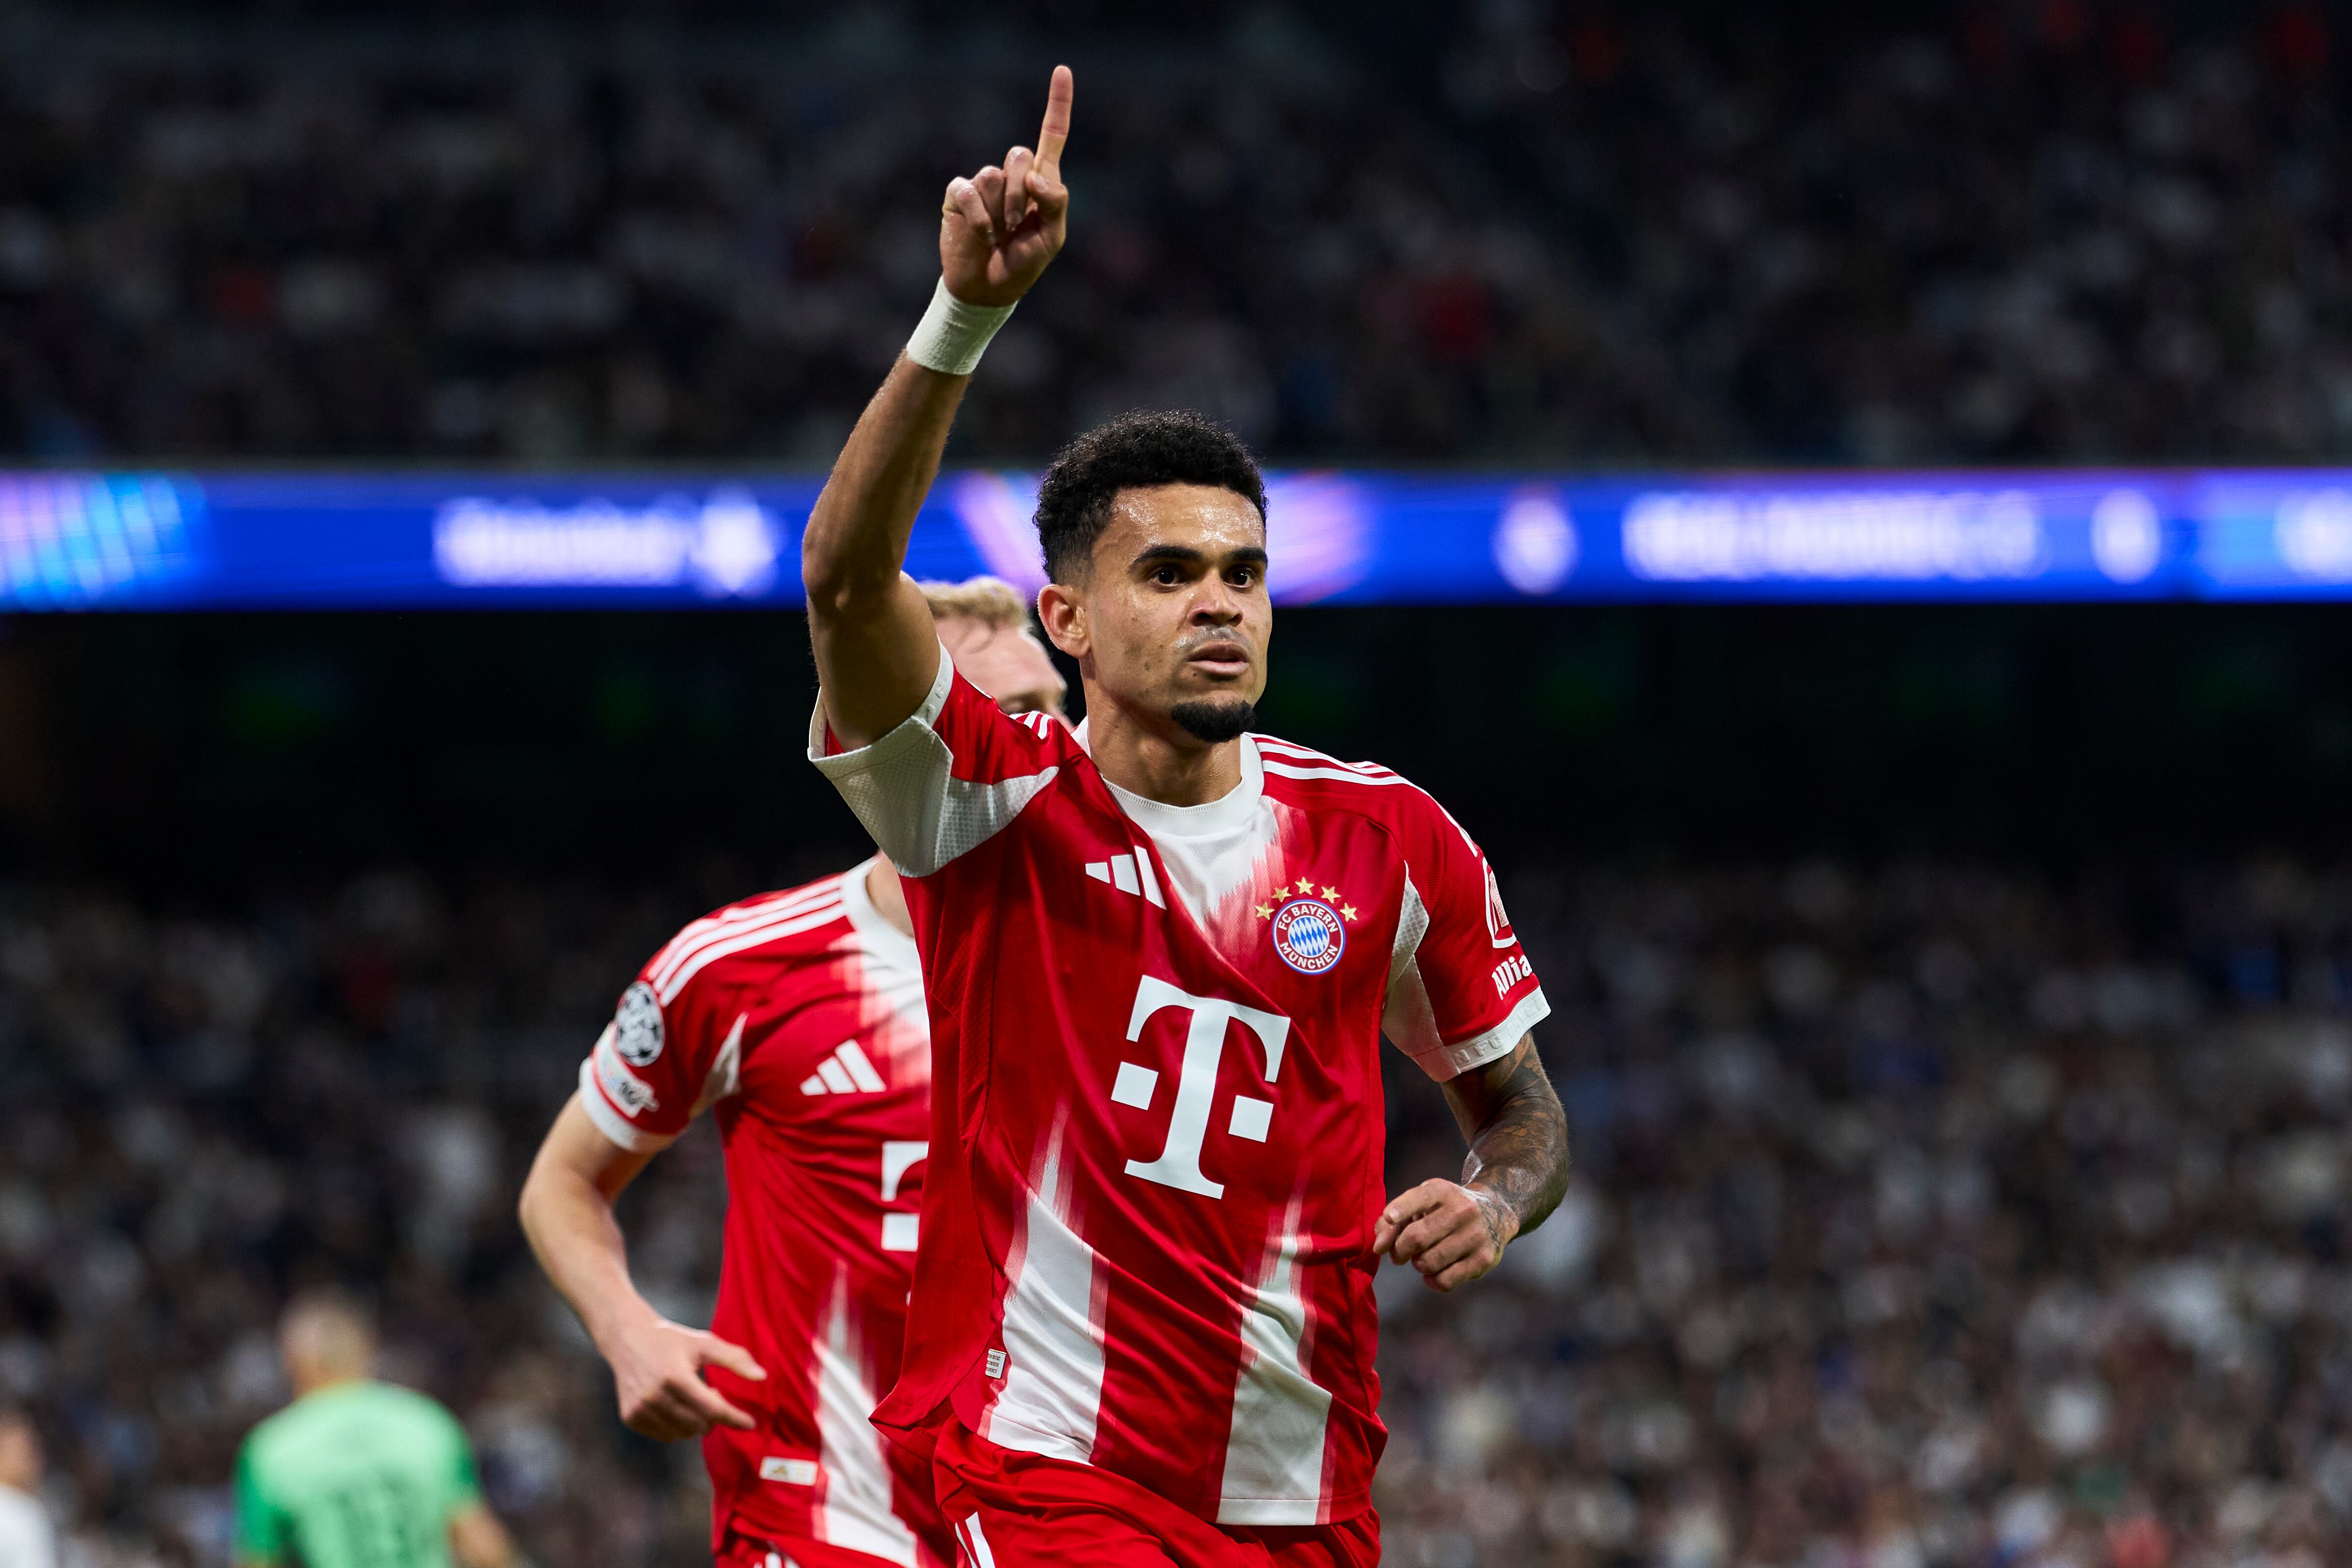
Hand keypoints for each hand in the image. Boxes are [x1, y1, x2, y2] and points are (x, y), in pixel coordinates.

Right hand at [600, 1314, 765, 1440]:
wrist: (628, 1338)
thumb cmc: (673, 1340)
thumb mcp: (705, 1343)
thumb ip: (735, 1359)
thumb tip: (762, 1377)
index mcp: (675, 1376)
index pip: (713, 1408)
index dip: (735, 1418)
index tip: (752, 1423)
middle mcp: (655, 1396)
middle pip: (699, 1425)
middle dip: (714, 1416)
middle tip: (713, 1393)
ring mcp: (640, 1409)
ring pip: (683, 1434)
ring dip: (696, 1422)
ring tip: (693, 1397)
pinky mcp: (631, 1417)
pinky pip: (666, 1435)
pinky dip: (677, 1426)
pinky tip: (676, 1405)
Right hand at [939, 65, 1072, 307]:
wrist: (989, 288)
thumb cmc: (1023, 263)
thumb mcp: (1052, 238)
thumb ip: (1055, 203)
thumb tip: (1036, 177)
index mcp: (1041, 182)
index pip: (1052, 136)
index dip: (1057, 104)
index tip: (1062, 69)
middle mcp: (1012, 176)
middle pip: (1020, 155)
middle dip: (1022, 193)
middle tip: (1018, 224)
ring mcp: (983, 185)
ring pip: (994, 175)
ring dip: (1001, 211)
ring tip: (998, 234)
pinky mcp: (958, 196)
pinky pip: (969, 191)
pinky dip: (979, 218)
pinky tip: (982, 236)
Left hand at [1374, 1178, 1518, 1292]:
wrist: (1495, 1213)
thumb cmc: (1444, 1211)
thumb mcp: (1422, 1203)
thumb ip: (1393, 1220)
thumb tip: (1379, 1247)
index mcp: (1442, 1191)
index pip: (1418, 1199)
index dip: (1399, 1210)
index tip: (1389, 1218)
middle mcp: (1462, 1210)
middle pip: (1416, 1238)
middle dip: (1399, 1251)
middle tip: (1400, 1254)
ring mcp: (1475, 1235)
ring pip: (1428, 1263)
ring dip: (1417, 1265)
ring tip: (1423, 1258)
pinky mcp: (1484, 1259)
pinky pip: (1445, 1281)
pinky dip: (1432, 1281)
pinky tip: (1434, 1272)